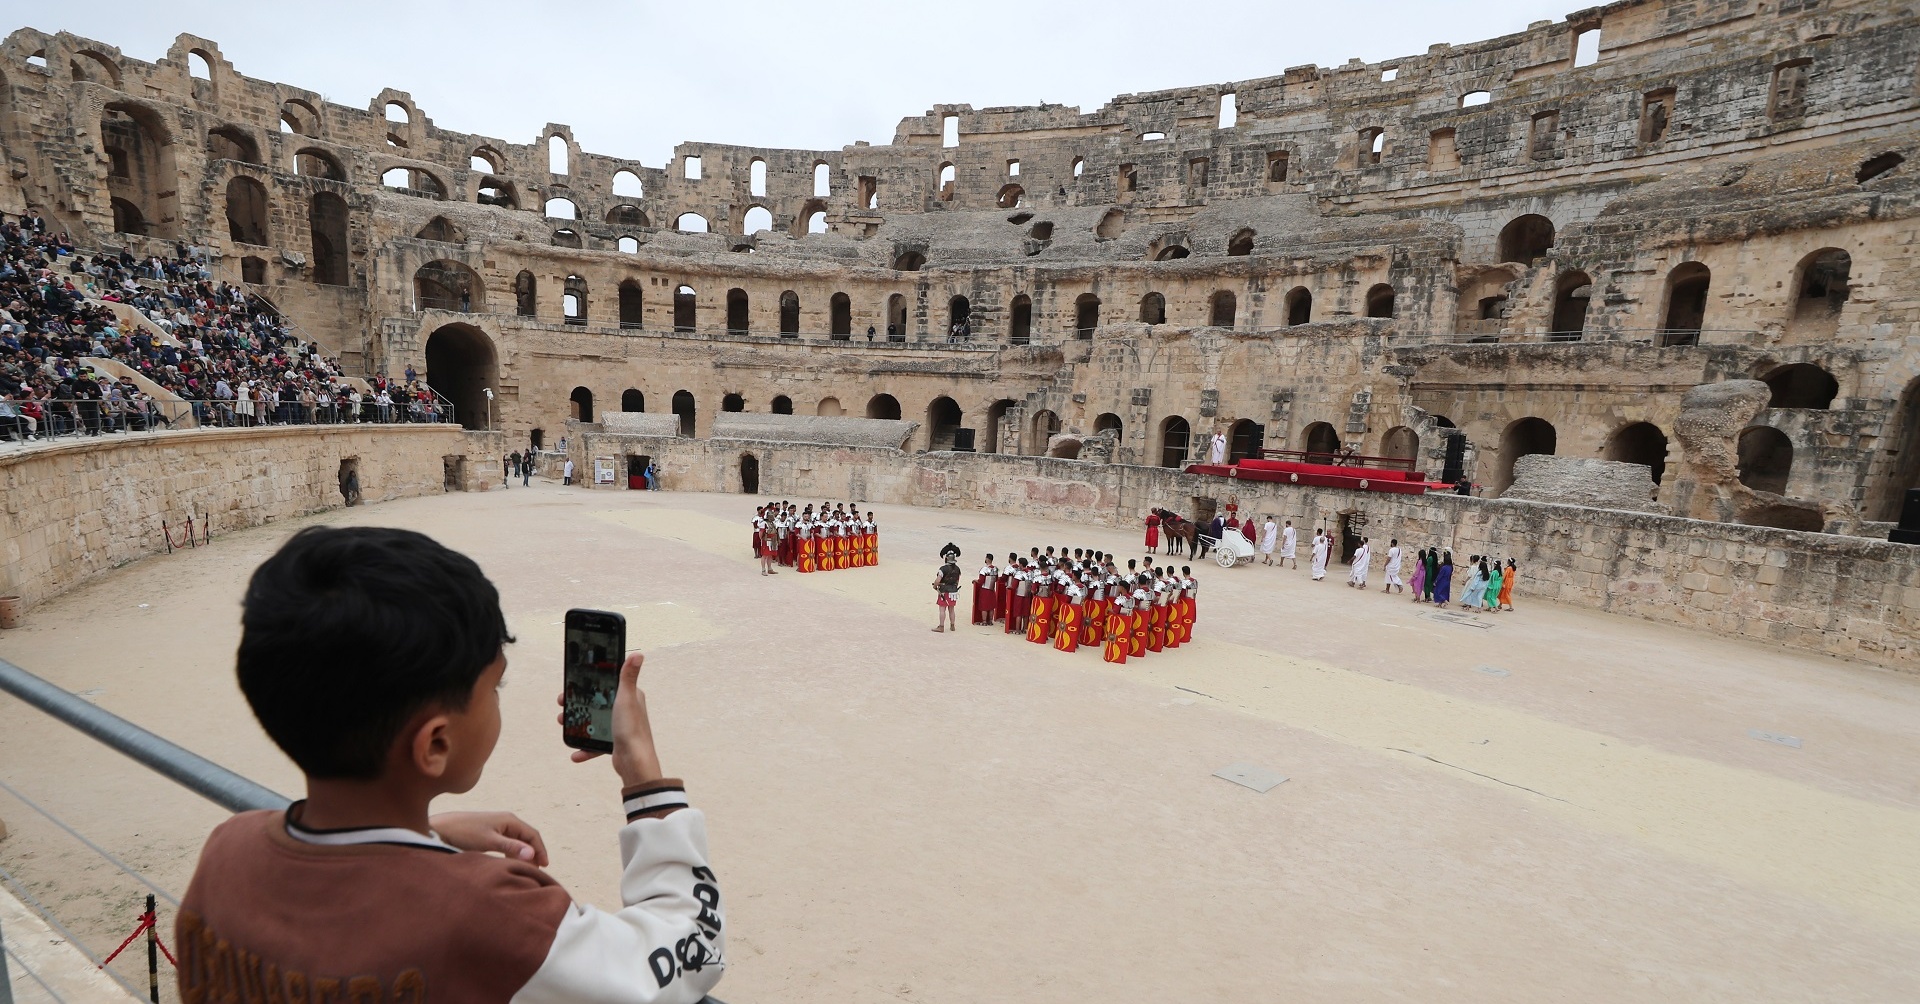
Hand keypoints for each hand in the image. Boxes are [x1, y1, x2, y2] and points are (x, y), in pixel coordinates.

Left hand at [429, 810, 548, 865]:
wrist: (442, 828)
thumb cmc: (464, 833)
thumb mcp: (489, 842)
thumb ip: (511, 847)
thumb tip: (532, 854)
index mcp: (510, 820)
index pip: (532, 835)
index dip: (540, 850)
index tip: (545, 866)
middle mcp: (506, 821)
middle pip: (527, 837)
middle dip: (533, 853)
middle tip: (536, 871)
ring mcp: (498, 826)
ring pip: (518, 841)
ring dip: (523, 854)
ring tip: (525, 869)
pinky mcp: (490, 832)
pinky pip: (508, 843)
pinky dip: (513, 853)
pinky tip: (510, 863)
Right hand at [553, 652, 662, 787]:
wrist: (634, 761)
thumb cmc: (632, 729)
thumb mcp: (626, 698)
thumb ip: (628, 676)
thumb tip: (638, 654)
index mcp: (629, 696)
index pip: (606, 684)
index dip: (589, 682)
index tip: (572, 684)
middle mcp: (625, 709)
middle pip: (596, 702)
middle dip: (578, 703)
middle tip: (562, 704)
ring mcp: (619, 726)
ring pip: (593, 722)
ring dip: (577, 723)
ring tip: (563, 723)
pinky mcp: (614, 742)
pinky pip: (595, 743)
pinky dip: (585, 748)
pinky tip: (576, 753)